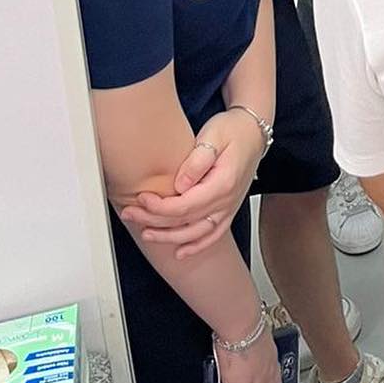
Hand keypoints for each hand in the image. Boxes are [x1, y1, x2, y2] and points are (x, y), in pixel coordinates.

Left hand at [118, 108, 263, 258]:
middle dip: (154, 221)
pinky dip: (197, 246)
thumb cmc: (233, 130)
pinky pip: (213, 235)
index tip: (141, 198)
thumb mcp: (213, 136)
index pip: (184, 206)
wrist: (253, 132)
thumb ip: (197, 160)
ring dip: (169, 237)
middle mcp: (227, 201)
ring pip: (196, 233)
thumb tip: (179, 185)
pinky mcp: (228, 209)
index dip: (159, 207)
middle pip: (185, 221)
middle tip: (130, 213)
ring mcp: (229, 208)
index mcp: (223, 183)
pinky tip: (180, 252)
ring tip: (146, 233)